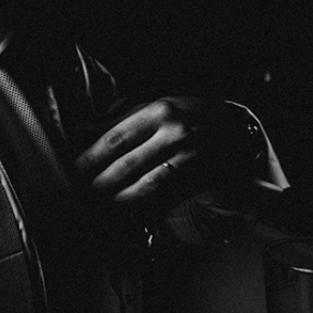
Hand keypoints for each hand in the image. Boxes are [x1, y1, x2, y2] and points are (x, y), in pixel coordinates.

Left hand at [74, 97, 202, 205]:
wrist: (238, 126)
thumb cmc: (190, 113)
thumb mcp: (159, 106)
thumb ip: (124, 118)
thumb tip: (88, 131)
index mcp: (159, 111)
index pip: (117, 138)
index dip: (92, 156)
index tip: (74, 167)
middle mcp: (174, 133)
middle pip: (127, 164)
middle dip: (100, 181)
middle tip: (79, 191)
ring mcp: (189, 156)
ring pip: (146, 183)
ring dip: (118, 196)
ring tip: (98, 202)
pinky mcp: (200, 176)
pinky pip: (166, 194)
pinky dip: (144, 202)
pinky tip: (126, 207)